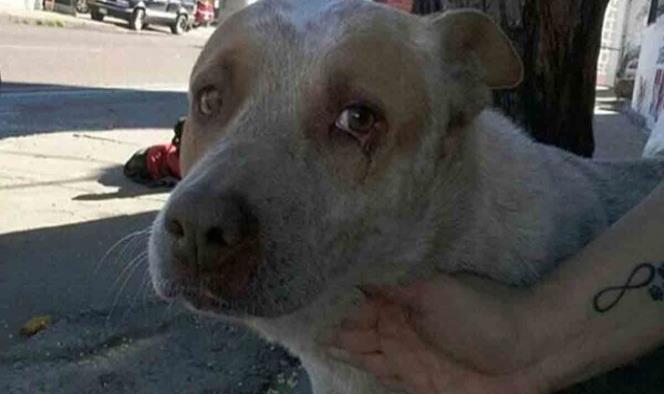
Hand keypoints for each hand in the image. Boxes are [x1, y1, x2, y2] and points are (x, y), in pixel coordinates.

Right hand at [324, 275, 549, 393]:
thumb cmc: (479, 313)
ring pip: (372, 357)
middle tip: (312, 333)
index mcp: (405, 307)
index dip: (343, 313)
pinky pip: (388, 379)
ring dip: (350, 352)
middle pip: (364, 335)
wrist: (526, 349)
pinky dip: (372, 372)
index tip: (318, 312)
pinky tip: (357, 368)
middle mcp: (404, 332)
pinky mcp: (423, 384)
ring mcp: (412, 360)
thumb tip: (361, 281)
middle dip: (341, 333)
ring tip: (325, 347)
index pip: (365, 310)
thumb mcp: (433, 292)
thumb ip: (395, 291)